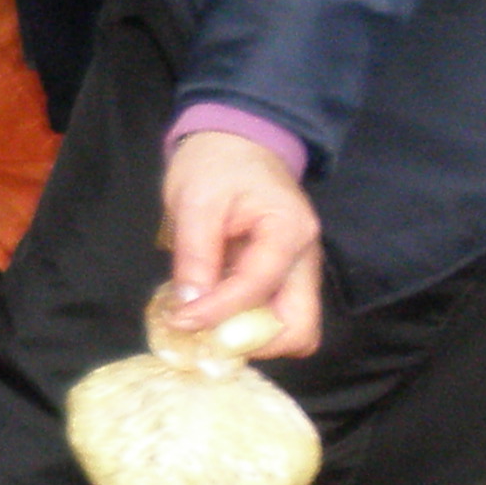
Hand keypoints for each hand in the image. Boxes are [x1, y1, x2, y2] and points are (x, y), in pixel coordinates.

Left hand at [158, 130, 323, 359]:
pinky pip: (272, 316)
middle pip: (299, 327)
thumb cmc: (216, 164)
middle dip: (252, 342)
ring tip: (203, 327)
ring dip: (248, 338)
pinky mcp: (281, 277)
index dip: (217, 312)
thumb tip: (189, 306)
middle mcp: (305, 257)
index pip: (258, 287)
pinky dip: (244, 325)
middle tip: (205, 337)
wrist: (235, 142)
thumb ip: (194, 254)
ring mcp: (297, 270)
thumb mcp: (195, 200)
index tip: (179, 321)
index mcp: (289, 231)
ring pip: (289, 328)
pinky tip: (210, 315)